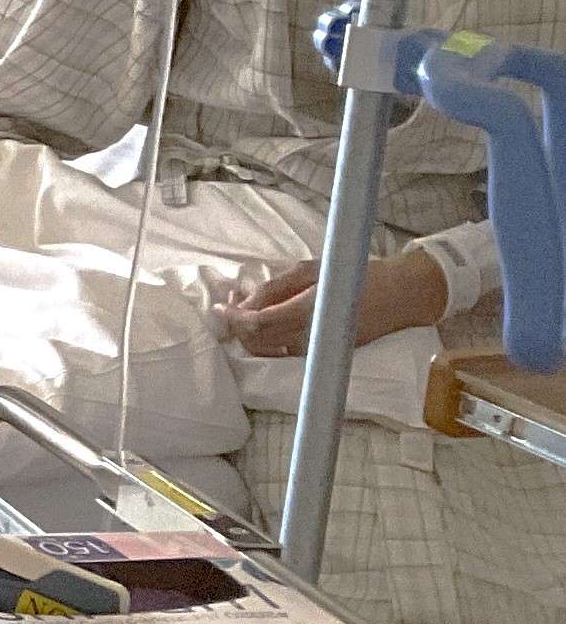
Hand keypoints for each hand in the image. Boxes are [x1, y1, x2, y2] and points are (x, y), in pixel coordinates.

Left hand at [222, 249, 449, 356]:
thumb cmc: (355, 274)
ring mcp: (320, 348)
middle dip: (238, 323)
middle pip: (258, 341)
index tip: (221, 305)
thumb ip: (275, 287)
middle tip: (234, 300)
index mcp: (309, 311)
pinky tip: (268, 319)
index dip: (235, 317)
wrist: (402, 295)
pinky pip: (286, 352)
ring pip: (270, 351)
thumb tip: (244, 302)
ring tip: (249, 307)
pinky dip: (269, 339)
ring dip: (251, 333)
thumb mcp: (312, 270)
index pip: (258, 324)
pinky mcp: (326, 352)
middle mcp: (313, 336)